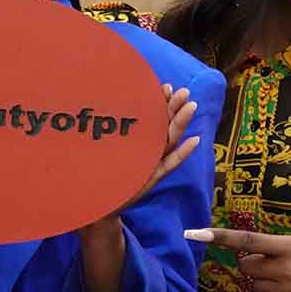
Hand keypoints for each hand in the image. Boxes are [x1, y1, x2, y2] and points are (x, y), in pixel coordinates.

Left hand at [92, 84, 202, 226]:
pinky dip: (183, 153)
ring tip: (190, 107)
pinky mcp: (150, 178)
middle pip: (164, 126)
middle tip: (185, 92)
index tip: (167, 86)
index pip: (151, 118)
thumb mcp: (101, 146)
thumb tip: (98, 100)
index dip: (160, 103)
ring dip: (181, 124)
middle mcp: (146, 150)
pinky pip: (169, 165)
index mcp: (136, 141)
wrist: (95, 205)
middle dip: (175, 108)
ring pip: (169, 141)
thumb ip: (106, 129)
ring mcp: (151, 164)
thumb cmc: (96, 173)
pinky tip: (194, 141)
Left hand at [187, 227, 290, 291]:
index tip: (196, 233)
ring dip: (265, 281)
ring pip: (258, 287)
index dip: (219, 237)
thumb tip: (260, 255)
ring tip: (290, 275)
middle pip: (248, 268)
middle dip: (254, 264)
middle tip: (273, 261)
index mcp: (290, 246)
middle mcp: (287, 270)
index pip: (247, 242)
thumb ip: (284, 247)